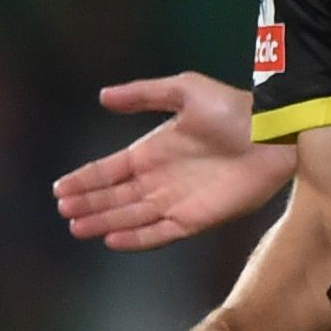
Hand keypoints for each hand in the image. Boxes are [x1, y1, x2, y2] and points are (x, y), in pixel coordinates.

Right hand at [55, 74, 291, 251]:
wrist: (271, 135)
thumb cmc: (231, 109)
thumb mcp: (184, 90)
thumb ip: (143, 94)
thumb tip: (102, 96)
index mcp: (152, 151)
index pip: (110, 170)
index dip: (85, 179)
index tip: (60, 189)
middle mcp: (159, 180)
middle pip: (115, 197)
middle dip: (88, 204)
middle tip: (63, 211)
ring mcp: (175, 201)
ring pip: (130, 217)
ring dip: (104, 222)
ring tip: (77, 227)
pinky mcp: (195, 220)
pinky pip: (158, 232)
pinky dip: (135, 238)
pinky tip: (111, 239)